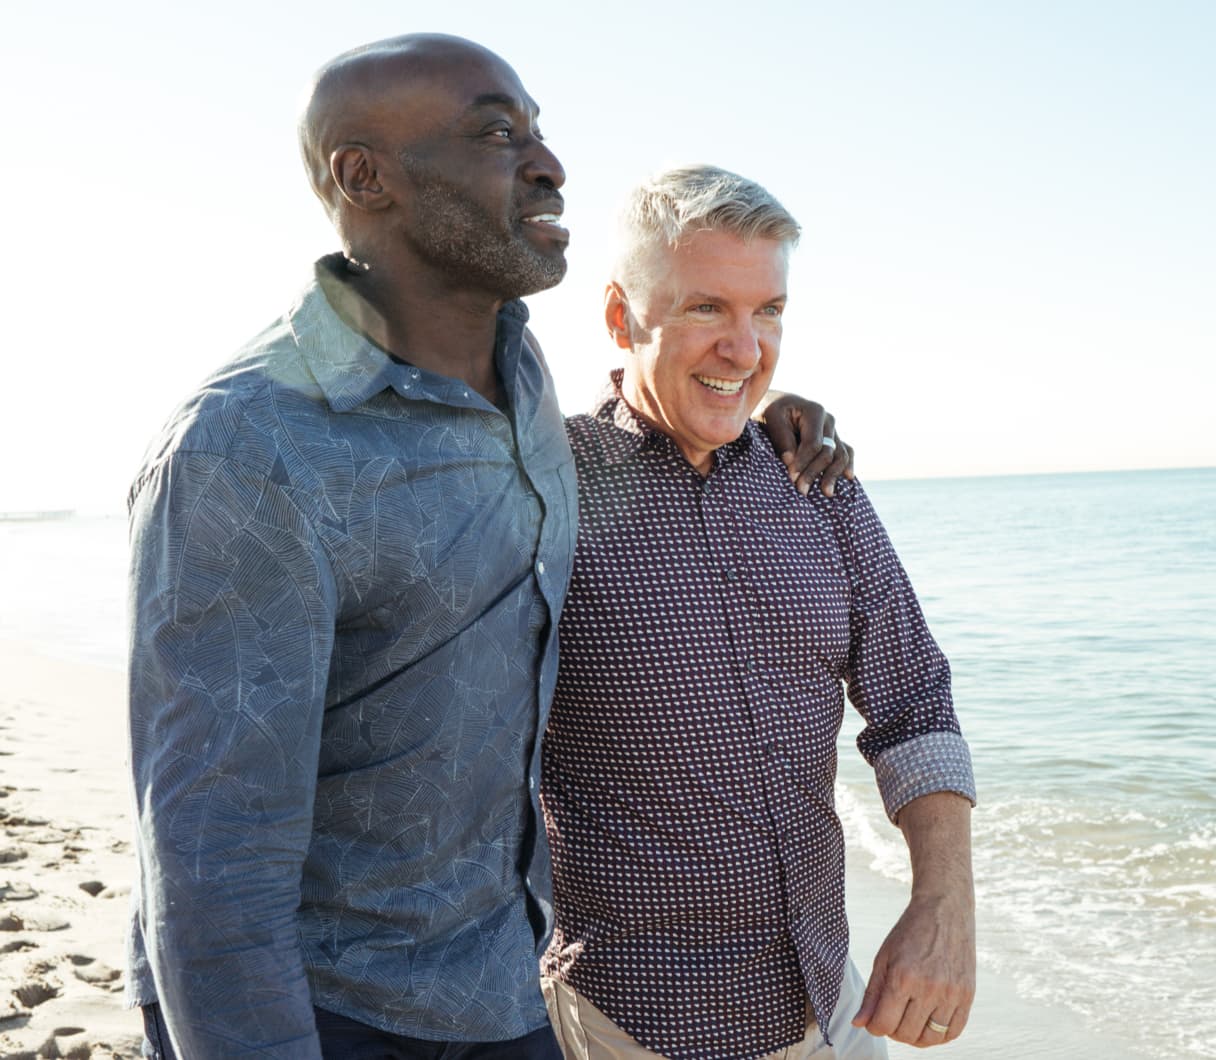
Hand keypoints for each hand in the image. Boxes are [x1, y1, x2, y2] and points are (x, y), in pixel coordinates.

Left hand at [754, 393, 854, 496]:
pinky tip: (847, 478)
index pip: (813, 444)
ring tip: (826, 492)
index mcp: (815, 412)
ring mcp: (834, 430)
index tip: (791, 477)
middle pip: (827, 452)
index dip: (803, 462)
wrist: (777, 404)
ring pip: (840, 455)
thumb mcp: (771, 418)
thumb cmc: (771, 411)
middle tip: (801, 490)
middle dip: (814, 472)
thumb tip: (790, 462)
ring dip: (833, 475)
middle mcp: (829, 420)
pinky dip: (846, 465)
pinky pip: (846, 452)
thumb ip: (782, 439)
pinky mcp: (834, 439)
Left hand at [851, 890, 975, 1046]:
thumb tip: (859, 1024)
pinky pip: (953, 1032)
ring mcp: (951, 993)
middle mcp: (929, 988)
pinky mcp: (968, 995)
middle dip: (892, 1031)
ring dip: (915, 1037)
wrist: (944, 910)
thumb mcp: (883, 958)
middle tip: (891, 1017)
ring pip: (930, 1038)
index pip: (884, 1024)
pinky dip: (938, 1036)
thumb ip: (872, 993)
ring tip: (908, 1022)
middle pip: (906, 1034)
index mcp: (903, 976)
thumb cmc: (909, 933)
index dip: (874, 1027)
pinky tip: (928, 1023)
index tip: (874, 1020)